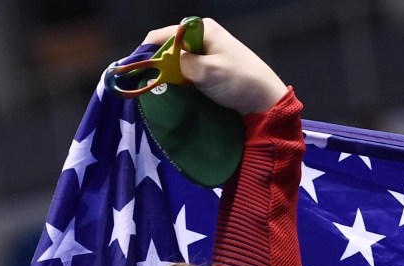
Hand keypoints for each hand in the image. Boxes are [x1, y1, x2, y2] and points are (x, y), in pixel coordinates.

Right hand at [141, 19, 285, 116]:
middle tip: (148, 82)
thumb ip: (180, 63)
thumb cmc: (239, 80)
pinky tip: (177, 90)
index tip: (137, 69)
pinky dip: (182, 79)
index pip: (164, 34)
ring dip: (171, 74)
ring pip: (178, 61)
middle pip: (170, 47)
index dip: (148, 51)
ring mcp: (208, 52)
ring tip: (160, 88)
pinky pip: (189, 70)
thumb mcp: (205, 71)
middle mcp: (203, 36)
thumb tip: (160, 63)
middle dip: (159, 63)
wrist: (266, 99)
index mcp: (202, 29)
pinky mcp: (212, 67)